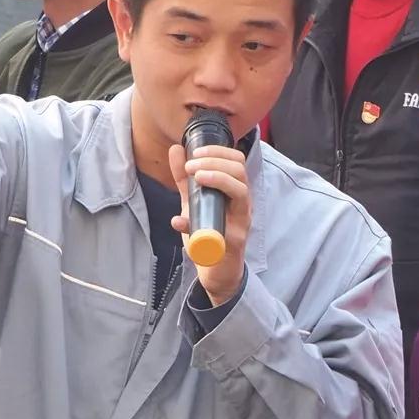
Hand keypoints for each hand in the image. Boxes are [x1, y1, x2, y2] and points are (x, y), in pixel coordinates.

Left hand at [169, 143, 250, 305]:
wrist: (216, 268)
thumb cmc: (209, 232)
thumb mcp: (193, 201)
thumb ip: (185, 178)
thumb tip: (176, 150)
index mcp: (235, 190)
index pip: (237, 160)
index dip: (218, 151)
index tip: (195, 151)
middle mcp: (243, 203)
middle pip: (240, 171)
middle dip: (215, 161)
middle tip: (192, 164)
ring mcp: (241, 222)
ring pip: (240, 191)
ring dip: (218, 178)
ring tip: (197, 175)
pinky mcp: (234, 241)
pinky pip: (222, 228)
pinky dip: (197, 222)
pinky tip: (180, 220)